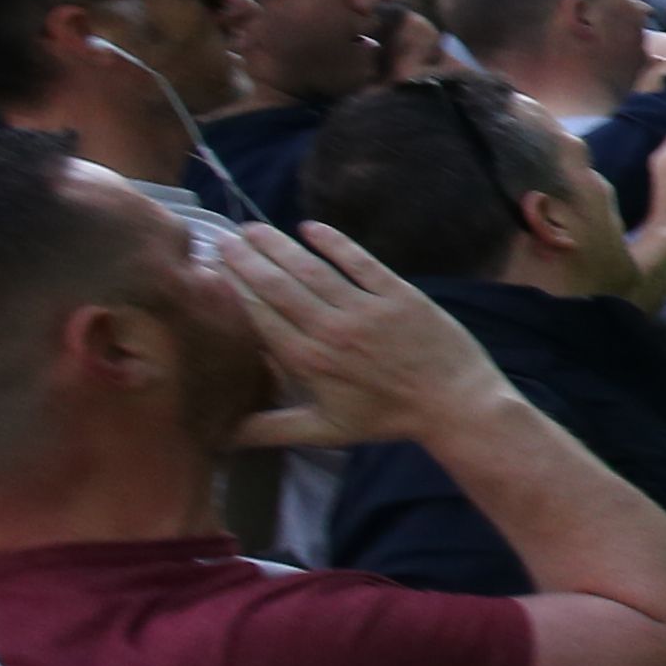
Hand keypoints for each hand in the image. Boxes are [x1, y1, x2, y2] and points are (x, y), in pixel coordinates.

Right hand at [224, 221, 517, 453]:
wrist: (454, 403)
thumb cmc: (387, 418)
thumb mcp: (325, 431)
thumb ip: (270, 429)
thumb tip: (220, 438)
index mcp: (308, 361)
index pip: (258, 317)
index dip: (232, 291)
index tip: (211, 271)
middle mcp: (330, 330)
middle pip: (277, 287)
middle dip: (246, 261)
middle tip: (223, 240)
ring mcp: (365, 309)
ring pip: (311, 269)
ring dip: (278, 246)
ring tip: (252, 229)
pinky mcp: (398, 293)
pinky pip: (359, 261)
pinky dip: (334, 242)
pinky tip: (310, 228)